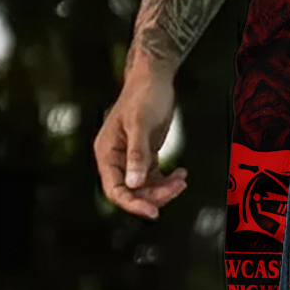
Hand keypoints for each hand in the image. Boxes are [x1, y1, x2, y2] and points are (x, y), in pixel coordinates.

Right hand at [94, 66, 188, 217]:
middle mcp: (116, 159)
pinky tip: (181, 174)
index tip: (153, 212)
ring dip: (165, 188)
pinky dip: (169, 180)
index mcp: (107, 153)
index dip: (133, 204)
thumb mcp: (140, 125)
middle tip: (177, 188)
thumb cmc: (144, 95)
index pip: (115, 190)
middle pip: (133, 192)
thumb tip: (134, 183)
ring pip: (146, 188)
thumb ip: (137, 155)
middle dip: (155, 194)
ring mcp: (131, 159)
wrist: (155, 77)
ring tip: (182, 179)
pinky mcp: (145, 156)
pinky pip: (155, 178)